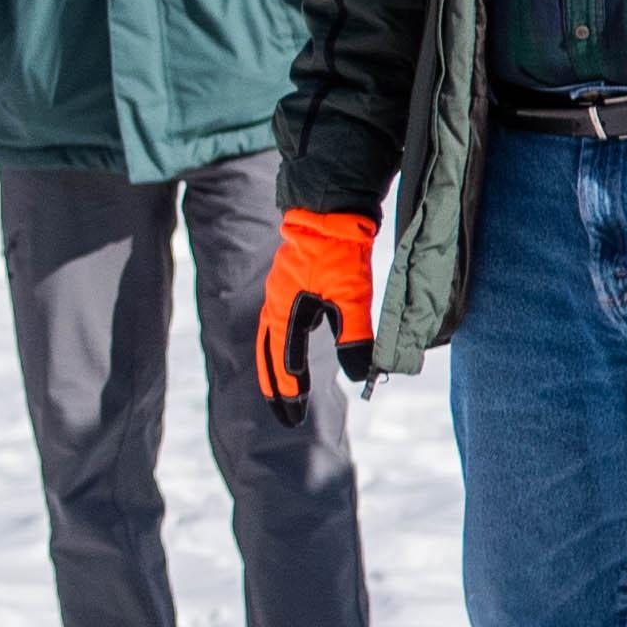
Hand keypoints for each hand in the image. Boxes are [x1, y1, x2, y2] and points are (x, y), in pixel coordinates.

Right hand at [255, 206, 380, 403]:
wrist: (332, 209)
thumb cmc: (340, 251)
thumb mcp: (352, 298)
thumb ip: (354, 338)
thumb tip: (360, 375)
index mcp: (285, 312)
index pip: (283, 364)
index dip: (289, 393)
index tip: (294, 417)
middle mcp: (276, 305)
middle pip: (267, 356)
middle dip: (275, 388)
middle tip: (283, 414)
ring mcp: (280, 293)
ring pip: (269, 340)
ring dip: (274, 367)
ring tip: (283, 390)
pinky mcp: (290, 283)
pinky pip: (277, 323)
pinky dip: (280, 344)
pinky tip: (292, 348)